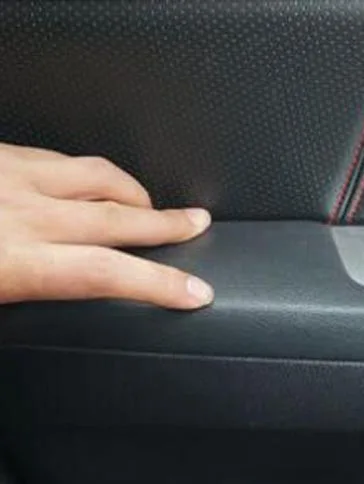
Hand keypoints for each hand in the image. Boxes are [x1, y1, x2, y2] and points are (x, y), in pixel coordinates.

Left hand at [0, 143, 213, 308]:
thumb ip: (27, 296)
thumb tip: (54, 300)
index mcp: (14, 262)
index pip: (109, 274)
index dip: (161, 284)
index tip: (194, 292)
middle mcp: (20, 213)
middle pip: (117, 216)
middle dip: (167, 224)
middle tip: (196, 224)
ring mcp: (8, 174)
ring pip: (94, 174)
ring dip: (131, 190)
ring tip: (147, 202)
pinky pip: (56, 154)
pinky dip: (84, 171)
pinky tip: (85, 180)